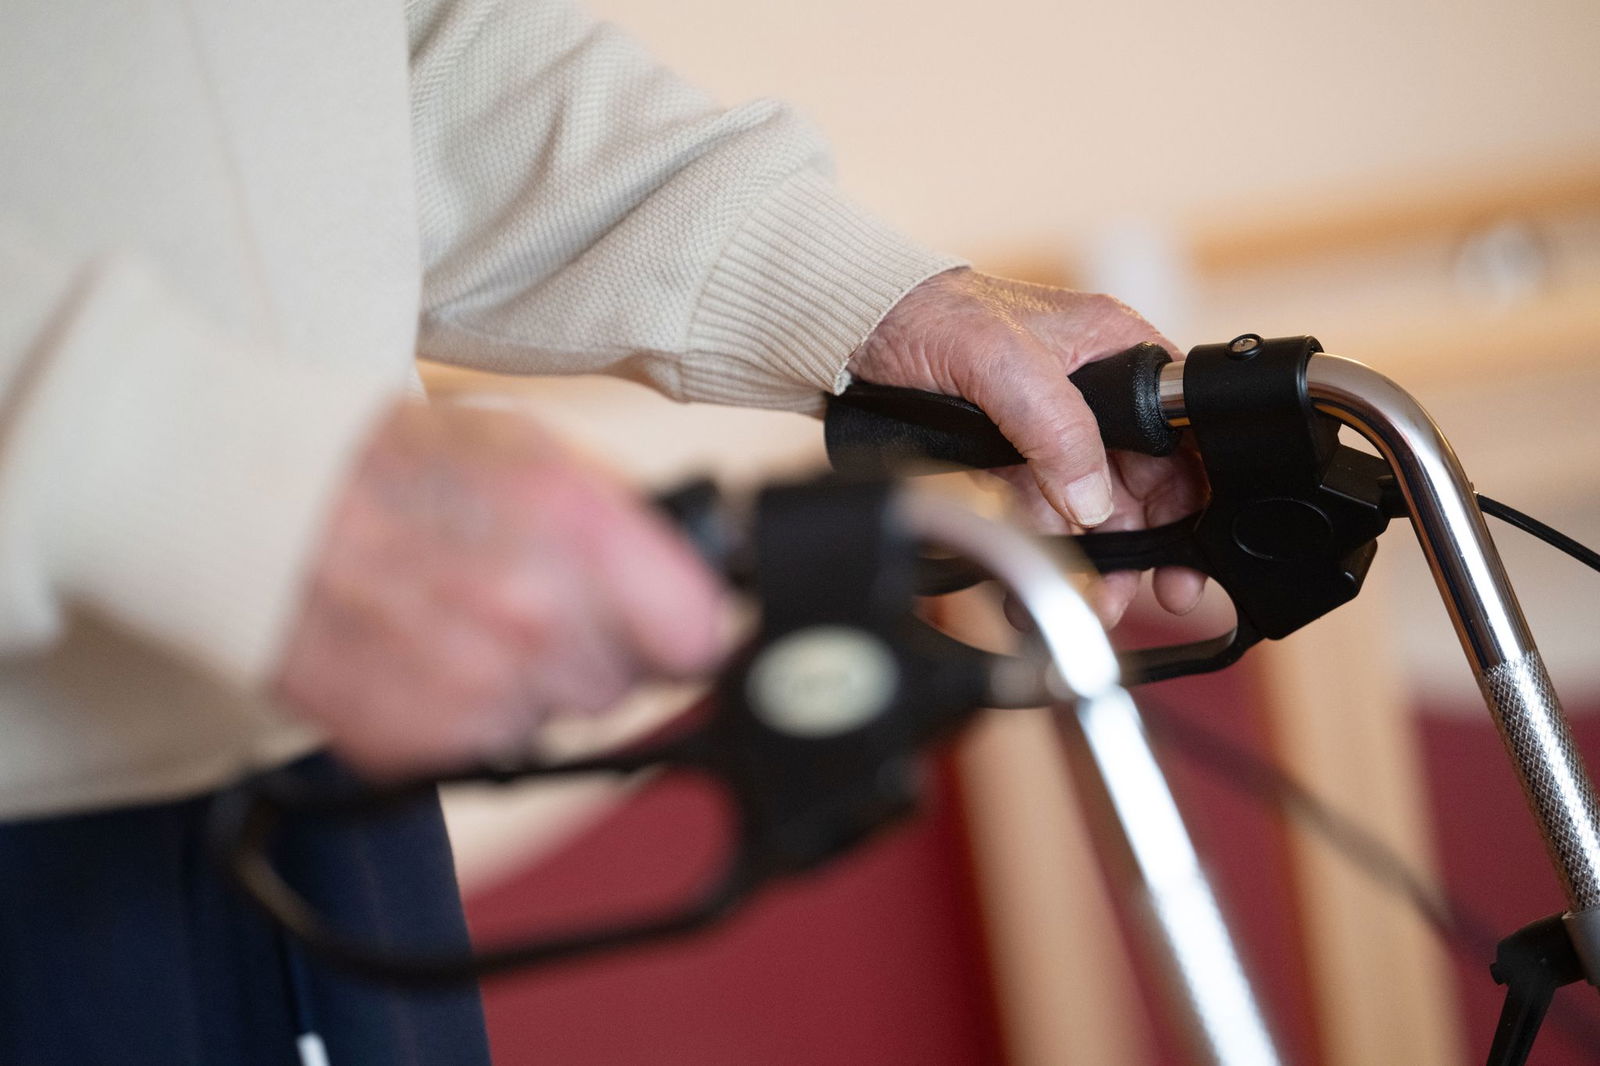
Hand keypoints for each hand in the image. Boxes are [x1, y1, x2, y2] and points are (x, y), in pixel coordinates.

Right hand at [273, 401, 725, 775]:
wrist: (250, 504)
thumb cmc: (390, 463)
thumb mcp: (529, 448)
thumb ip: (621, 519)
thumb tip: (698, 570)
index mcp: (580, 529)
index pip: (699, 637)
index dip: (678, 631)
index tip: (659, 627)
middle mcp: (537, 615)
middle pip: (625, 685)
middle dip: (591, 651)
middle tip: (523, 601)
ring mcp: (479, 688)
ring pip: (555, 721)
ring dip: (525, 686)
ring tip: (459, 619)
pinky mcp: (421, 742)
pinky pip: (484, 749)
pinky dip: (461, 716)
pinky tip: (420, 654)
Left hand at [850, 267, 1205, 624]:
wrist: (859, 331)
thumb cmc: (932, 313)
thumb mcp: (1002, 358)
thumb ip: (1057, 425)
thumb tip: (1094, 500)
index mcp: (1114, 349)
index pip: (1178, 427)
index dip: (1192, 488)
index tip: (1192, 543)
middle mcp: (1093, 393)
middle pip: (1144, 481)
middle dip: (1148, 543)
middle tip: (1150, 593)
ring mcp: (1053, 432)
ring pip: (1096, 510)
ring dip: (1099, 561)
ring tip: (1093, 602)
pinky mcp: (1014, 461)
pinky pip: (1043, 518)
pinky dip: (1045, 554)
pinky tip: (1033, 590)